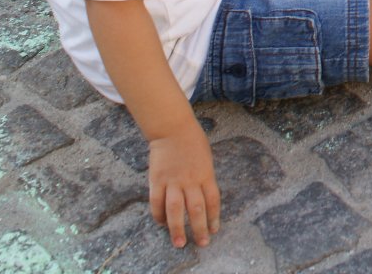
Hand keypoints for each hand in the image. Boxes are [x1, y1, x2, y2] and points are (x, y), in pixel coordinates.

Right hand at [148, 120, 220, 247]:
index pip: (212, 200)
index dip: (214, 217)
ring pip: (175, 210)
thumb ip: (205, 178)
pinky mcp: (157, 180)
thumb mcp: (206, 158)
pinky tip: (161, 223)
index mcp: (206, 174)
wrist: (173, 128)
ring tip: (179, 243)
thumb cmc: (193, 141)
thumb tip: (205, 199)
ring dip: (177, 228)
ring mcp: (172, 180)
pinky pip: (157, 202)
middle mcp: (190, 180)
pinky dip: (158, 215)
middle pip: (196, 209)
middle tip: (202, 243)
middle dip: (199, 228)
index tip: (214, 230)